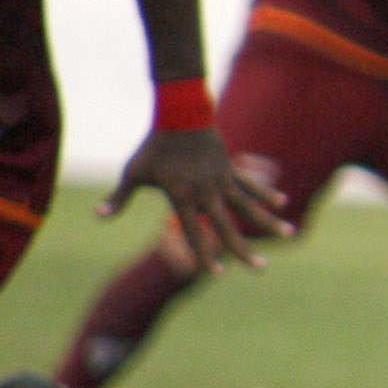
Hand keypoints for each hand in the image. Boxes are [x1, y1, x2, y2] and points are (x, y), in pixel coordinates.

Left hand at [104, 125, 289, 269]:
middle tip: (260, 269)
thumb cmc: (153, 146)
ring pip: (249, 207)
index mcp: (182, 197)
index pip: (194, 232)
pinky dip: (266, 193)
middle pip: (228, 228)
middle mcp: (206, 193)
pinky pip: (251, 185)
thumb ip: (119, 197)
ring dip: (269, 222)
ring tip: (289, 234)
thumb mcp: (133, 172)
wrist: (180, 114)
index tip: (218, 273)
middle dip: (244, 251)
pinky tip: (283, 203)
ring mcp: (222, 181)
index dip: (205, 254)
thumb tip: (98, 216)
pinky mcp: (230, 169)